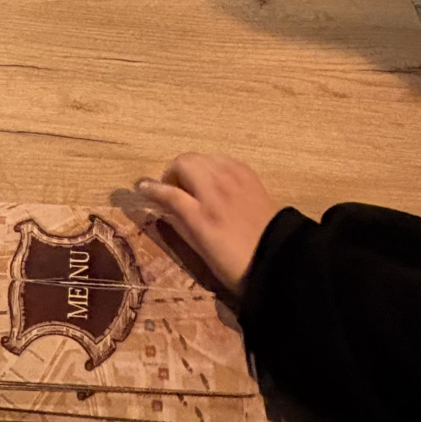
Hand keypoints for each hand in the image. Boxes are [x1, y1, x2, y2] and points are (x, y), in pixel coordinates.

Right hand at [136, 155, 277, 299]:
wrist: (278, 258)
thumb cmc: (235, 264)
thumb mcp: (202, 251)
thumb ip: (181, 225)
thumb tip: (165, 207)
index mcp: (202, 216)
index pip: (169, 193)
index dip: (152, 189)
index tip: (142, 188)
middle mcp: (215, 190)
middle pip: (184, 162)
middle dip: (172, 173)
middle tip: (173, 189)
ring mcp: (234, 179)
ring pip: (202, 157)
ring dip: (192, 167)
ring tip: (194, 185)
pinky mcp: (248, 175)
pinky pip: (222, 159)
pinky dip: (212, 166)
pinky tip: (215, 181)